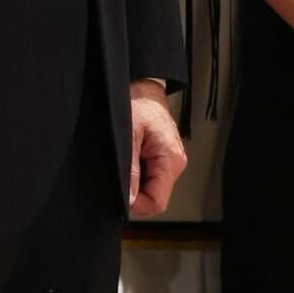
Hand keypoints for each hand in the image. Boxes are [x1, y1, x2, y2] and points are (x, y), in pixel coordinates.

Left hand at [128, 80, 186, 217]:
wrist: (144, 87)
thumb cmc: (138, 103)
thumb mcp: (128, 135)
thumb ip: (130, 170)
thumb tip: (129, 199)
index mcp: (170, 159)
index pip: (157, 202)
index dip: (136, 205)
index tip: (119, 196)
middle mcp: (175, 163)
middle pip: (155, 198)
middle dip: (134, 194)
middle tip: (118, 177)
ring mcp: (171, 161)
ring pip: (152, 188)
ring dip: (135, 184)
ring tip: (124, 163)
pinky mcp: (164, 158)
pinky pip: (151, 177)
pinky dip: (137, 174)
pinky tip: (130, 160)